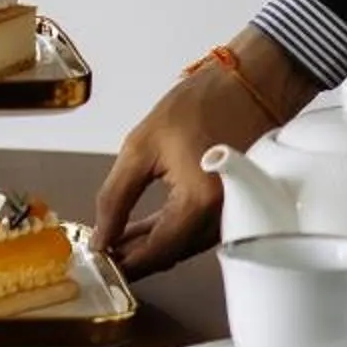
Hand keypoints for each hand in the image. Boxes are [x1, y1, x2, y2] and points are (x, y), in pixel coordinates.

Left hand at [94, 30, 322, 278]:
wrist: (248, 84)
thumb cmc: (200, 104)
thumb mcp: (141, 147)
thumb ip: (116, 197)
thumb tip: (102, 236)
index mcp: (200, 202)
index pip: (156, 252)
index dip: (124, 262)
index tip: (99, 261)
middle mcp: (222, 217)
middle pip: (171, 254)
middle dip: (134, 256)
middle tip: (102, 250)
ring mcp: (232, 216)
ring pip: (183, 246)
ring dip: (150, 245)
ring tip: (115, 237)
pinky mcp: (233, 209)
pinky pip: (196, 231)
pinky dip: (169, 232)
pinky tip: (143, 227)